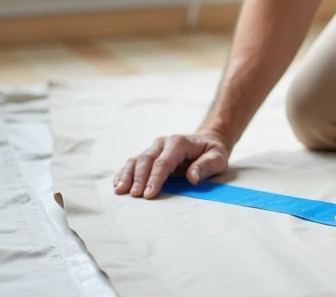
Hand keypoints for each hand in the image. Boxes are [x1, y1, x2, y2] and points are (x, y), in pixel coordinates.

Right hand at [113, 132, 229, 198]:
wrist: (208, 141)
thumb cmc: (212, 152)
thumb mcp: (218, 158)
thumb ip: (206, 166)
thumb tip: (192, 177)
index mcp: (179, 143)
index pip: (164, 162)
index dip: (155, 178)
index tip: (149, 194)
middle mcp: (163, 143)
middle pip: (146, 160)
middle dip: (139, 178)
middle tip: (134, 195)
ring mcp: (154, 148)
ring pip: (136, 160)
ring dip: (127, 175)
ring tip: (119, 190)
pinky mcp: (149, 155)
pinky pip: (134, 162)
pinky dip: (124, 172)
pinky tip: (117, 183)